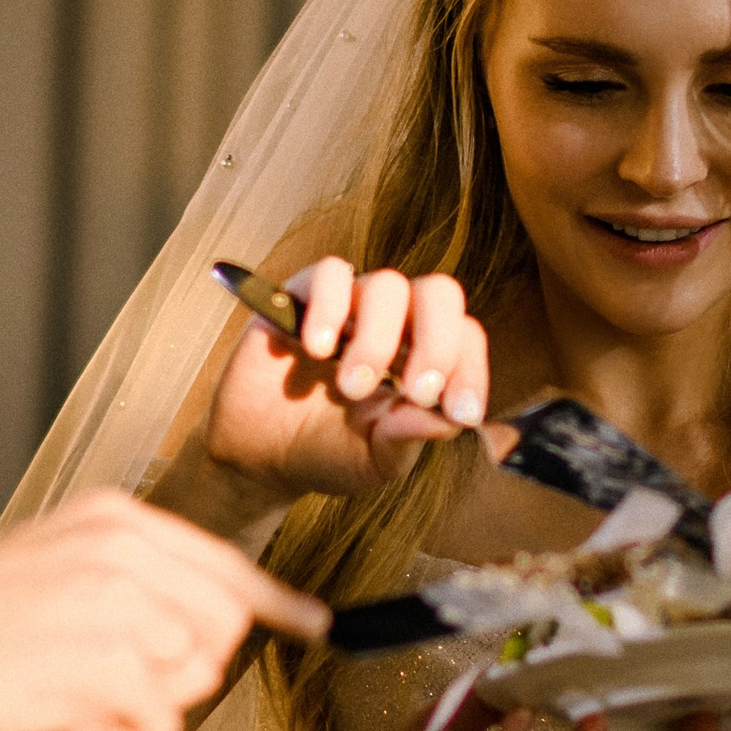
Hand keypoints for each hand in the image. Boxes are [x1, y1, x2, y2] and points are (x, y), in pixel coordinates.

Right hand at [0, 493, 327, 730]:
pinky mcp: (106, 663)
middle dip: (186, 671)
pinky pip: (160, 721)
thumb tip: (218, 618)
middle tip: (112, 684)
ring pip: (197, 675)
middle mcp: (124, 547)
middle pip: (224, 627)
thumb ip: (134, 578)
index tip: (316, 626)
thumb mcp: (54, 565)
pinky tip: (66, 719)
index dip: (277, 604)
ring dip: (147, 707)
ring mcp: (119, 602)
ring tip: (73, 694)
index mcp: (112, 516)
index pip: (224, 564)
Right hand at [198, 259, 492, 521]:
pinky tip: (317, 349)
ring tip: (351, 386)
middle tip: (416, 392)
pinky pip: (329, 273)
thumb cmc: (328, 453)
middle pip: (438, 294)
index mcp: (422, 356)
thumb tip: (450, 421)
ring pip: (387, 284)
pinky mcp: (301, 297)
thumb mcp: (377, 457)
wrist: (259, 457)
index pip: (464, 337)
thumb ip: (410, 435)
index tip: (461, 412)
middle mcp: (393, 322)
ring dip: (377, 338)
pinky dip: (330, 307)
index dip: (471, 370)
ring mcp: (349, 306)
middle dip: (436, 343)